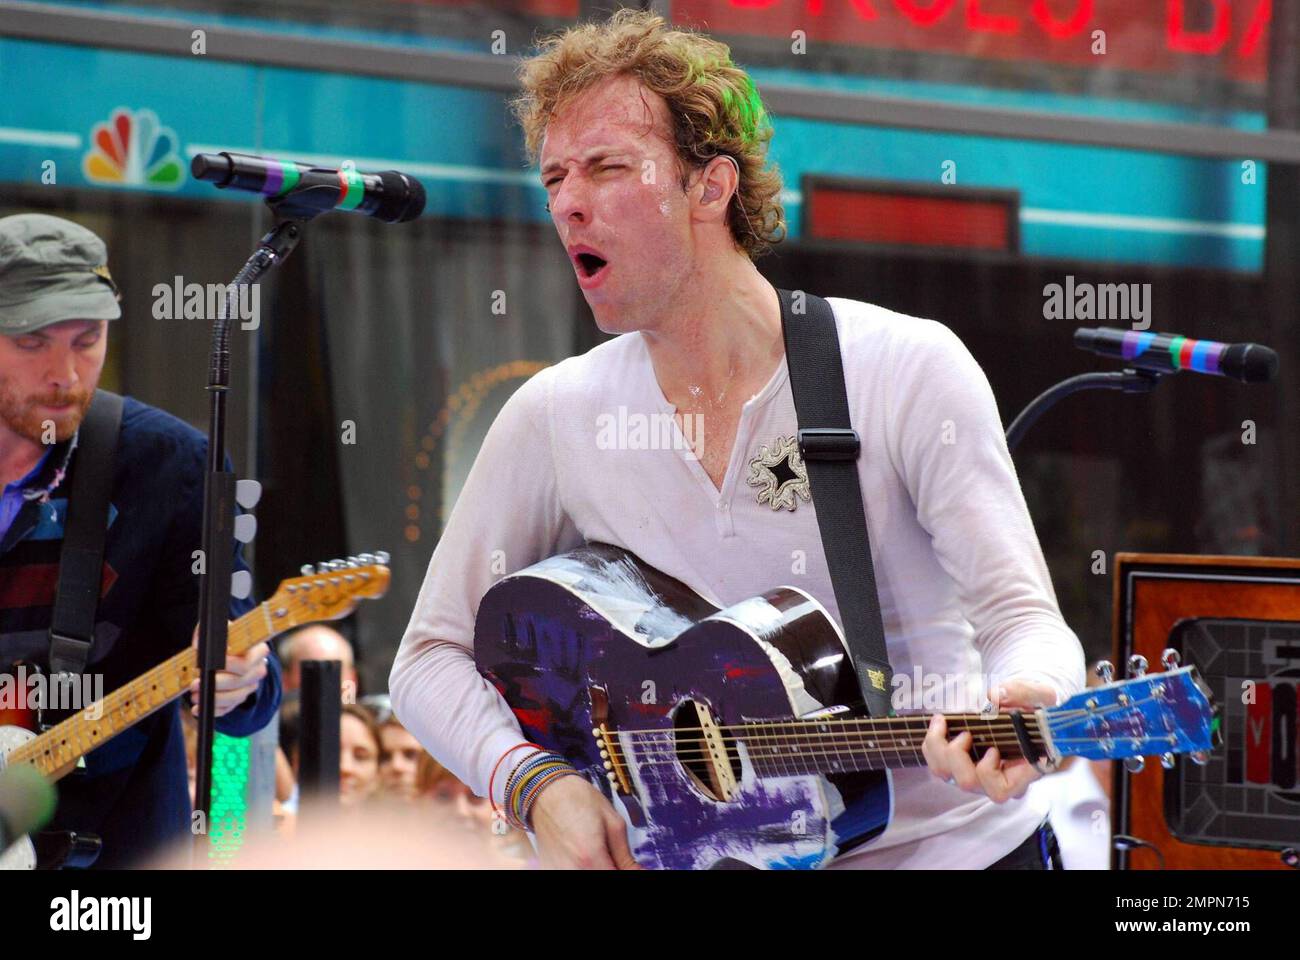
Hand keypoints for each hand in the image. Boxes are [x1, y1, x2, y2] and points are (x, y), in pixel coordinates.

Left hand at [189, 625, 269, 717]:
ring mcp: (249, 687)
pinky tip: (197, 709)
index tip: (210, 663)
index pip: (247, 662)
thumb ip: (211, 634)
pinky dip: (211, 711)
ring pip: (234, 698)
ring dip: (211, 698)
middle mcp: (257, 671)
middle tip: (195, 683)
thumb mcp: (222, 633)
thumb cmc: (227, 643)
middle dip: (214, 684)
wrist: (233, 656)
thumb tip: (199, 641)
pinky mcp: (239, 700)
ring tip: (194, 695)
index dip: (229, 665)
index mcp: (257, 652)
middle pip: (239, 682)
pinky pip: (227, 710)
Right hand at [529, 774, 641, 869]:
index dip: (626, 871)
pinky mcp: (548, 868)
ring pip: (585, 874)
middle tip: (612, 855)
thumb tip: (637, 871)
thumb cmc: (577, 799)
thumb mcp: (613, 822)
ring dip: (597, 866)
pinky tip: (581, 852)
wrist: (547, 791)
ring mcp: (556, 870)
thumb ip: (626, 855)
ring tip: (596, 850)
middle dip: (611, 867)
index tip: (630, 866)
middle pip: (601, 877)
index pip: (616, 877)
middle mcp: (571, 869)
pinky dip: (581, 865)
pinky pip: (572, 871)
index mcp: (590, 857)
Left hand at [921, 678, 1058, 803]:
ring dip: (939, 749)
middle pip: (971, 783)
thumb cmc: (1041, 707)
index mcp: (1027, 768)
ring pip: (949, 776)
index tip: (993, 750)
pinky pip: (939, 765)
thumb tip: (995, 696)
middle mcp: (1003, 778)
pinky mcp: (966, 766)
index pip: (1006, 788)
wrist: (1032, 708)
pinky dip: (932, 744)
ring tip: (944, 723)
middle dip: (958, 756)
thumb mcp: (1042, 694)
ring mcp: (982, 775)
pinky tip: (939, 723)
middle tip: (966, 734)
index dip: (991, 773)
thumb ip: (1024, 693)